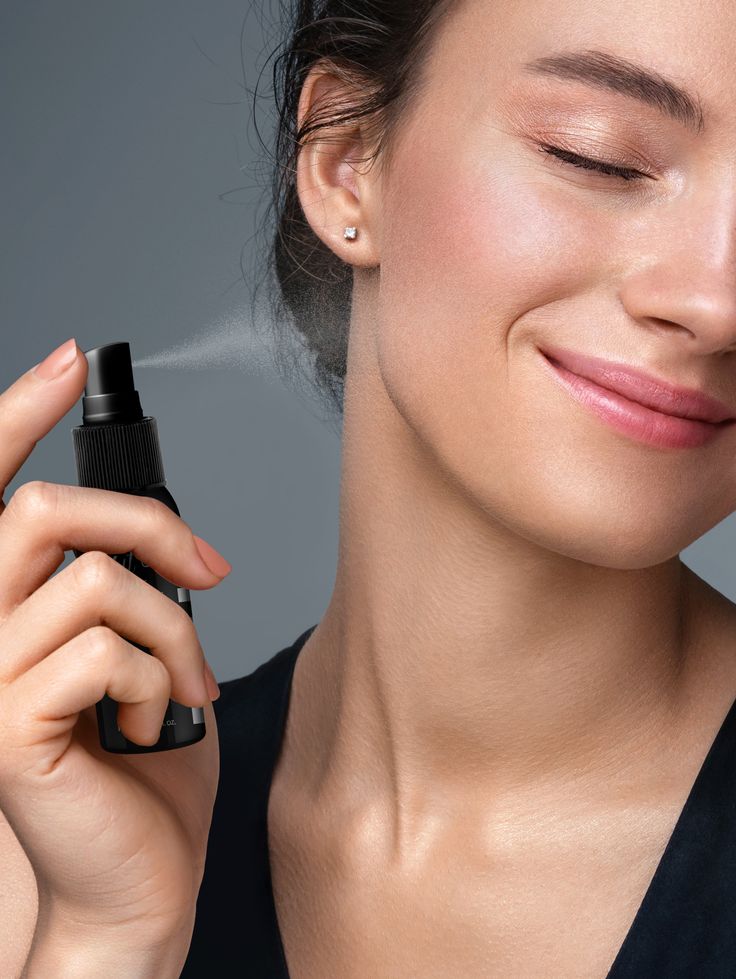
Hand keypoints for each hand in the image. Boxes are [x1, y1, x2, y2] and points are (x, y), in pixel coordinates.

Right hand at [0, 338, 228, 945]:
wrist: (135, 879)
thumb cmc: (141, 768)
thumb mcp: (140, 653)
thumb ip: (124, 588)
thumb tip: (161, 535)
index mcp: (3, 608)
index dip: (16, 414)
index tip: (65, 361)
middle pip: (45, 511)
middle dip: (151, 526)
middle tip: (208, 572)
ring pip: (99, 584)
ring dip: (173, 633)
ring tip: (180, 687)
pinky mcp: (5, 729)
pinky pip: (107, 651)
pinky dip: (159, 680)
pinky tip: (149, 726)